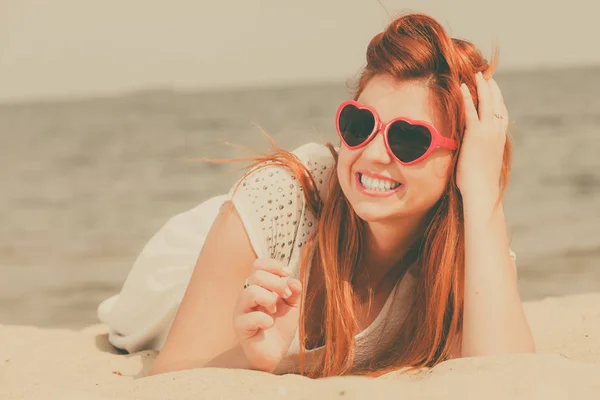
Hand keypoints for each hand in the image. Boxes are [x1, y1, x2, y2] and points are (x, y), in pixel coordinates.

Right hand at [233, 258, 301, 372]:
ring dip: (269, 299)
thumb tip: (293, 279)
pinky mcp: (240, 327)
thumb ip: (294, 291)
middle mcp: (246, 296)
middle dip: (277, 283)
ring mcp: (241, 311)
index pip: (258, 265)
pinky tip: (269, 325)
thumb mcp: (292, 306)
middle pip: (256, 276)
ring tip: (274, 310)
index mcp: (258, 287)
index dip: (274, 266)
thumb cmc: (280, 327)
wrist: (274, 353)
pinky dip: (265, 319)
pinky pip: (250, 317)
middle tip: (287, 296)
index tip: (288, 274)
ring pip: (250, 292)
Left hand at [456, 72, 508, 200]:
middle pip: (497, 102)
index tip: (493, 87)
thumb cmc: (480, 182)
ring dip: (482, 86)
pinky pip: (471, 111)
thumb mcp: (483, 161)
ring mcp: (488, 132)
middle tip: (485, 74)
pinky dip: (467, 97)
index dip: (498, 98)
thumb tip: (474, 149)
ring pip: (487, 102)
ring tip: (476, 74)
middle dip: (491, 87)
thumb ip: (481, 150)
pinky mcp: (475, 135)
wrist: (482, 191)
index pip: (502, 111)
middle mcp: (497, 131)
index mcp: (500, 137)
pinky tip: (463, 87)